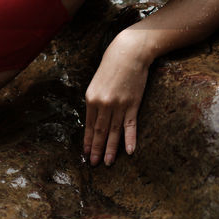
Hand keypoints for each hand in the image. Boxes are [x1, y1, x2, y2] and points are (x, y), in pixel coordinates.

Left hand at [83, 32, 152, 165]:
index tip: (86, 154)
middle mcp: (103, 104)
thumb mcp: (97, 84)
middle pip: (100, 132)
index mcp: (91, 99)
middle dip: (96, 149)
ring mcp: (118, 105)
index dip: (88, 141)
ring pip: (113, 132)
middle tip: (94, 164)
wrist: (128, 54)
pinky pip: (130, 125)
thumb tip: (94, 120)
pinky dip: (129, 139)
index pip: (89, 126)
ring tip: (108, 163)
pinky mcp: (133, 104)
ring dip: (111, 149)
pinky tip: (128, 151)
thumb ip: (95, 102)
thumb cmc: (111, 67)